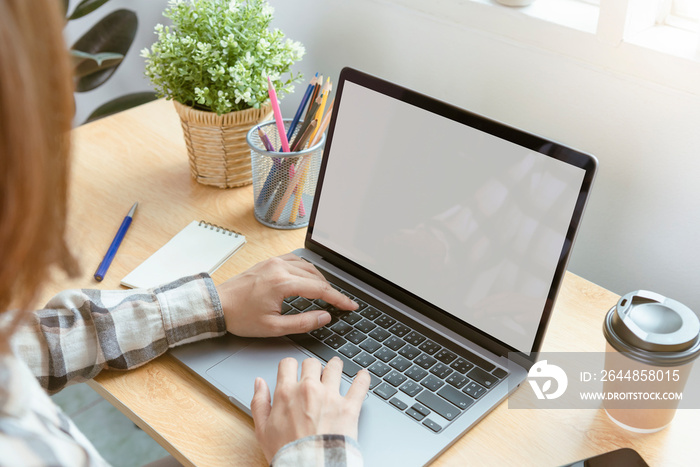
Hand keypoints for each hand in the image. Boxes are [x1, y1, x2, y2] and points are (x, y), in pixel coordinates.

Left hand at [216, 253, 356, 336]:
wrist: (217, 305)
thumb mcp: (273, 327)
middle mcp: (280, 268)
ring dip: (320, 279)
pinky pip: (295, 261)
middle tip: (341, 303)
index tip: (351, 306)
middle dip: (331, 290)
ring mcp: (274, 262)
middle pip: (317, 276)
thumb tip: (324, 317)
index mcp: (282, 283)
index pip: (320, 289)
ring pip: (307, 266)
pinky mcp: (269, 262)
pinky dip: (307, 270)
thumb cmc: (241, 317)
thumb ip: (303, 323)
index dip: (339, 299)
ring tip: (327, 294)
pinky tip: (309, 279)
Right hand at [251, 357, 369, 461]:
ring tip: (336, 368)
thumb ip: (259, 402)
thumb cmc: (287, 453)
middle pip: (311, 363)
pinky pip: (359, 384)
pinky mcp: (349, 407)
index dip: (290, 366)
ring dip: (335, 366)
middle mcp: (309, 389)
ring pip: (334, 367)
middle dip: (312, 368)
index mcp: (286, 393)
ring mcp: (330, 396)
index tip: (293, 370)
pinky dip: (362, 378)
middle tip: (315, 373)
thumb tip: (259, 383)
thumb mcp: (262, 430)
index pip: (288, 363)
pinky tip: (362, 375)